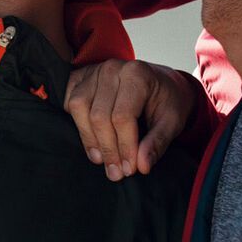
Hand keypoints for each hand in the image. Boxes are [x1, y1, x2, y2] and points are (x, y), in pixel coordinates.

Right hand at [64, 59, 194, 179]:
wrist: (160, 82)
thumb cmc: (166, 101)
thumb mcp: (172, 121)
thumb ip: (157, 142)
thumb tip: (141, 166)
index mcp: (137, 74)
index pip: (122, 117)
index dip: (124, 147)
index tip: (129, 169)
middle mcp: (112, 69)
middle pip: (99, 116)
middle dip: (107, 149)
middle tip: (115, 172)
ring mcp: (93, 71)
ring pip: (79, 108)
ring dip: (88, 139)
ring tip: (101, 159)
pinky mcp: (79, 77)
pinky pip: (68, 101)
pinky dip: (76, 122)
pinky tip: (89, 138)